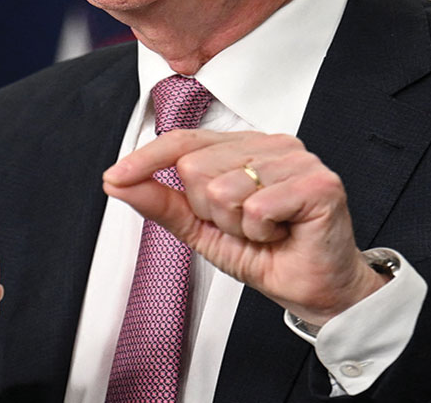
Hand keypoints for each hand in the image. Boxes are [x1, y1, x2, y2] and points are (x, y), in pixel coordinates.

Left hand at [102, 129, 386, 325]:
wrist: (317, 290)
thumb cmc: (268, 254)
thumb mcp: (203, 229)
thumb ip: (163, 203)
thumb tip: (117, 181)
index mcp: (244, 146)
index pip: (184, 140)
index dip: (146, 159)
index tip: (113, 177)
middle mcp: (270, 144)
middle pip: (196, 167)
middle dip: (210, 212)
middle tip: (244, 228)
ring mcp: (296, 159)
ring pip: (223, 189)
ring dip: (237, 226)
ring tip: (264, 233)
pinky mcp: (317, 182)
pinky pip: (256, 208)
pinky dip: (261, 233)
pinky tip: (282, 234)